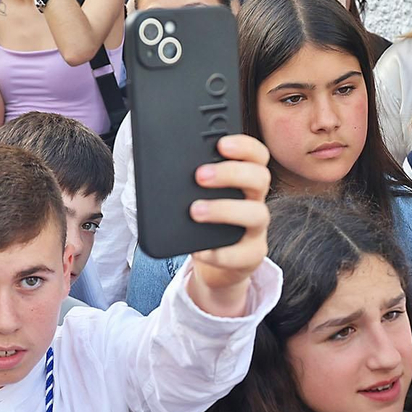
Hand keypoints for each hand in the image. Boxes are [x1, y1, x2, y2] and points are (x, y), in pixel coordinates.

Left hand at [184, 133, 271, 314]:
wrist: (214, 267)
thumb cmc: (202, 224)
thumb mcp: (195, 197)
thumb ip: (186, 179)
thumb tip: (152, 159)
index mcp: (244, 180)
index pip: (257, 156)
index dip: (244, 146)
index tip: (221, 144)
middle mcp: (255, 201)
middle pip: (260, 178)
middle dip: (231, 173)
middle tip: (199, 176)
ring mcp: (256, 230)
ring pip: (257, 214)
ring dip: (225, 210)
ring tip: (195, 211)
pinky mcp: (251, 256)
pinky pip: (242, 254)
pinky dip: (219, 253)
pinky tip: (199, 250)